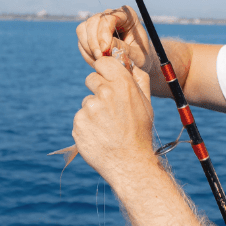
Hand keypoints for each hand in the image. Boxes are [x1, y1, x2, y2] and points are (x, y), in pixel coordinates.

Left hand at [72, 51, 158, 186]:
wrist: (129, 163)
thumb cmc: (139, 132)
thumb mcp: (146, 103)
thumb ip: (138, 79)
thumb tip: (128, 62)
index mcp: (122, 84)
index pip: (103, 62)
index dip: (104, 71)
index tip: (107, 80)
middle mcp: (104, 93)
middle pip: (91, 79)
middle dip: (98, 90)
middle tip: (110, 110)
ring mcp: (89, 109)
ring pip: (87, 102)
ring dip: (94, 112)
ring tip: (107, 127)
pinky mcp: (78, 123)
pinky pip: (80, 118)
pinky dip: (87, 126)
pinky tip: (99, 135)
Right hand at [76, 6, 154, 73]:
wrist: (138, 63)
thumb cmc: (142, 57)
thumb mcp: (138, 56)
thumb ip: (124, 49)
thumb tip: (106, 46)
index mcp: (127, 15)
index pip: (109, 17)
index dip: (104, 33)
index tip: (104, 50)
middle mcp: (111, 15)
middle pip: (93, 21)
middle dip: (93, 42)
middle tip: (100, 59)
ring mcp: (99, 23)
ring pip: (83, 29)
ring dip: (88, 47)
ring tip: (99, 61)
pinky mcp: (91, 33)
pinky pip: (81, 40)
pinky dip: (86, 53)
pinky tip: (97, 61)